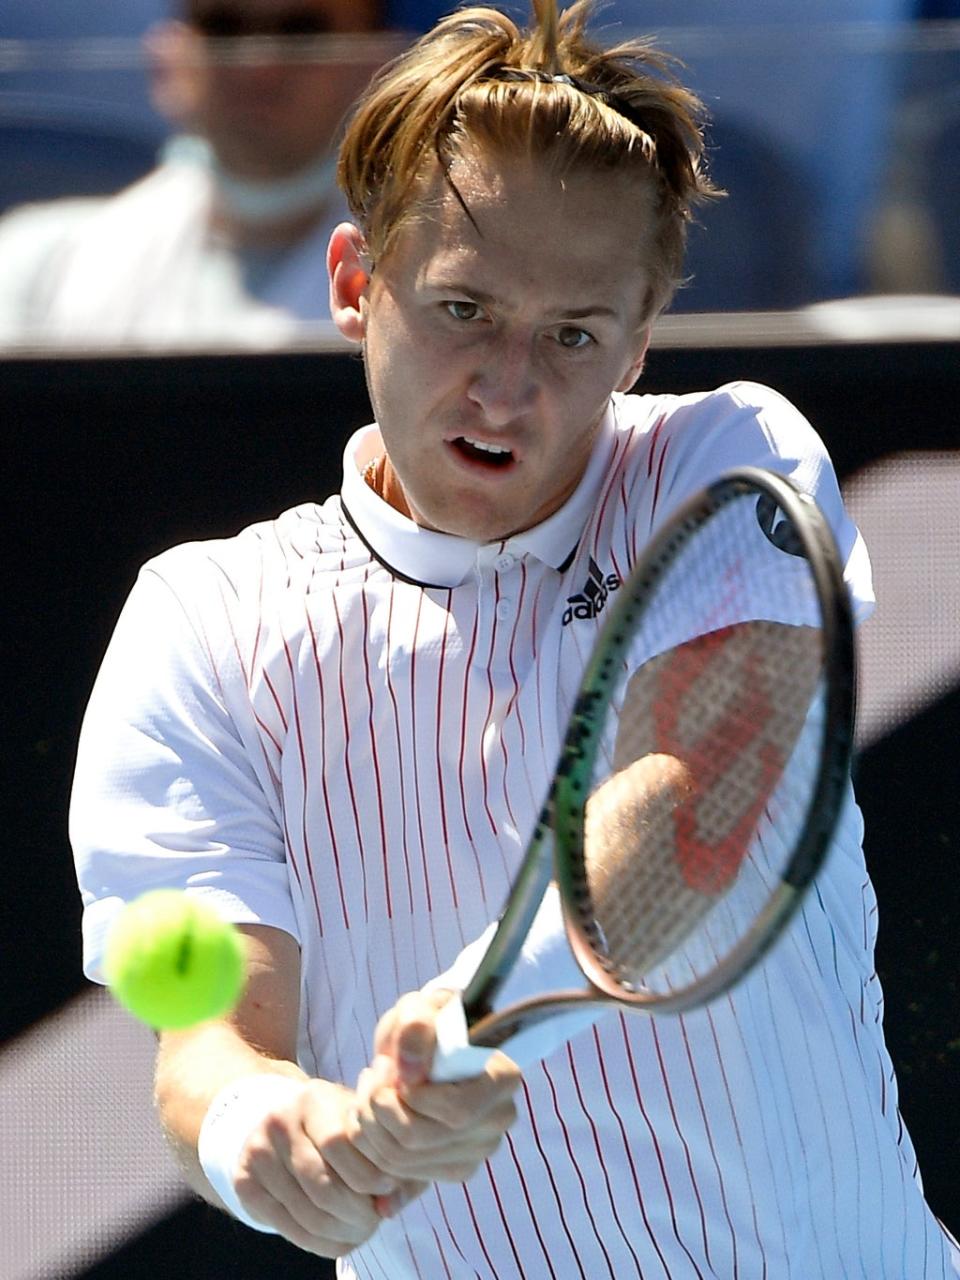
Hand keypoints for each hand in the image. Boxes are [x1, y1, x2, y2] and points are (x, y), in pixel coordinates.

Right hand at [230, 1077, 425, 1257]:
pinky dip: (318, 1242)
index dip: (368, 1174)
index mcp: (313, 1098)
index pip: (338, 1143)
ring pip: (306, 1213)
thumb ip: (391, 1160)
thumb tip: (387, 1208)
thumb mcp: (366, 1128)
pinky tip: (337, 1234)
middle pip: (321, 1185)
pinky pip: (286, 1227)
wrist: (288, 1125)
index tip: (388, 1185)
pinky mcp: (245, 1181)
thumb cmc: (342, 1127)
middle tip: (375, 1219)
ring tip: (361, 1228)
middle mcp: (279, 1121)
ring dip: (341, 1232)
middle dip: (357, 1212)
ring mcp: (257, 1151)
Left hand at [351, 989, 521, 1192]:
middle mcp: (498, 1121)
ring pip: (404, 1161)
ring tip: (366, 1091)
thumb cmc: (430, 1022)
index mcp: (504, 1079)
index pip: (456, 1111)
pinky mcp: (452, 1170)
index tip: (390, 1067)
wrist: (433, 1044)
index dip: (412, 1097)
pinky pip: (399, 1174)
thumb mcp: (419, 1007)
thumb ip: (415, 1026)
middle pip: (423, 1140)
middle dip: (380, 1110)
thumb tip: (408, 1073)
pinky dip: (373, 1146)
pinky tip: (372, 1114)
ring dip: (370, 1126)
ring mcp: (477, 1151)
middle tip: (368, 1076)